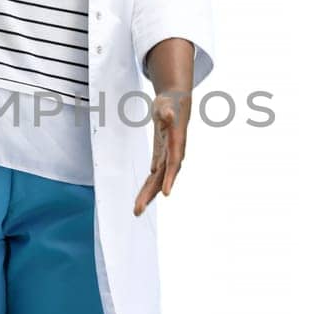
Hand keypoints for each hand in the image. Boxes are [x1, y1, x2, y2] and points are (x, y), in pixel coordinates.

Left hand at [133, 89, 191, 215]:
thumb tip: (168, 114)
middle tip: (137, 210)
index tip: (165, 193)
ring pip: (157, 180)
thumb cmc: (172, 103)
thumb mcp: (168, 104)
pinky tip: (144, 195)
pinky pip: (154, 175)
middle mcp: (173, 154)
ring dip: (147, 195)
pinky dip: (148, 185)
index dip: (169, 178)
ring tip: (137, 210)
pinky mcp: (161, 157)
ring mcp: (167, 157)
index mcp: (176, 144)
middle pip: (162, 178)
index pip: (173, 163)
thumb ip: (168, 111)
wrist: (176, 104)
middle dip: (150, 194)